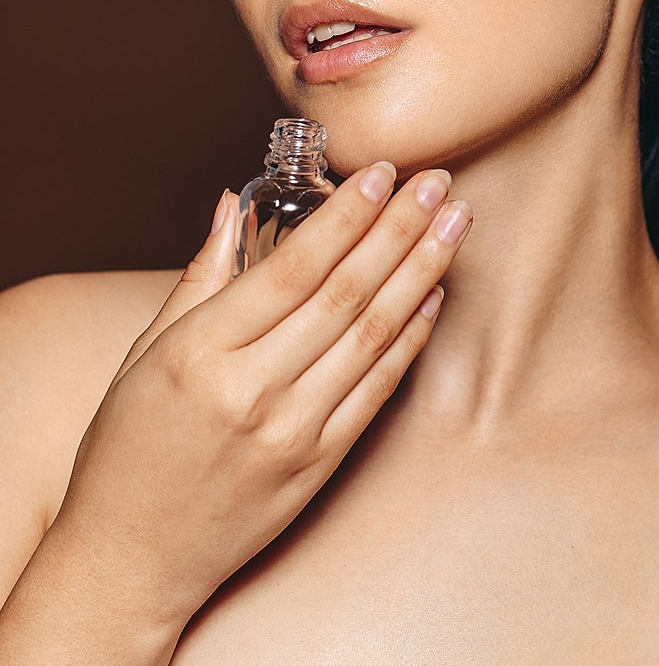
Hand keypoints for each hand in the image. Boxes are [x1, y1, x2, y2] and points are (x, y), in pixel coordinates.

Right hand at [38, 165, 469, 644]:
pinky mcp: (319, 463)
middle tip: (439, 181)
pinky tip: (435, 292)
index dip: (347, 214)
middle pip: (346, 291)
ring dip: (422, 270)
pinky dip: (412, 336)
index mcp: (202, 351)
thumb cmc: (128, 448)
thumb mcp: (144, 352)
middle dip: (401, 228)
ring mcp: (293, 430)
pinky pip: (379, 387)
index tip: (382, 172)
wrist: (132, 560)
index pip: (294, 265)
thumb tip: (231, 204)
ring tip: (456, 222)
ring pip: (374, 332)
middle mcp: (253, 389)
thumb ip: (199, 275)